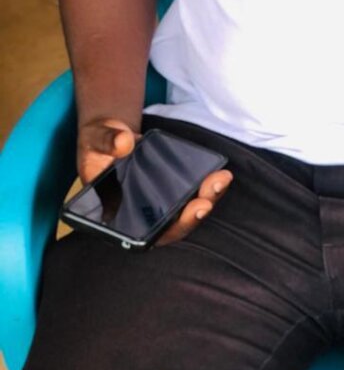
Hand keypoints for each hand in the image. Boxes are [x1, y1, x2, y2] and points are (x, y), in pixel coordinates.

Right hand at [76, 118, 232, 246]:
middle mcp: (142, 213)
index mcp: (118, 213)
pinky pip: (193, 192)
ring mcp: (161, 202)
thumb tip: (123, 143)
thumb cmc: (99, 145)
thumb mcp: (96, 139)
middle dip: (193, 215)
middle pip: (172, 226)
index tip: (183, 215)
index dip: (166, 230)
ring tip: (221, 180)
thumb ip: (106, 142)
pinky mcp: (174, 187)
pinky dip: (208, 185)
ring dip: (207, 199)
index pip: (144, 234)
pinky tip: (220, 171)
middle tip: (206, 200)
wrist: (111, 134)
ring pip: (187, 211)